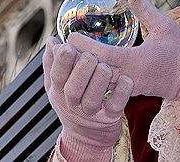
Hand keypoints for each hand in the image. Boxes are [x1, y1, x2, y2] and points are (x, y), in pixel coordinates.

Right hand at [43, 36, 132, 160]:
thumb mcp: (58, 87)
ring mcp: (91, 113)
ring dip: (99, 81)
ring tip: (105, 66)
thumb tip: (52, 40)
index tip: (68, 45)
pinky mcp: (109, 118)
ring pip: (92, 100)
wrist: (86, 139)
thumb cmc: (73, 103)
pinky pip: (115, 107)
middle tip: (90, 56)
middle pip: (72, 89)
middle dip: (81, 71)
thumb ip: (53, 63)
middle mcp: (72, 104)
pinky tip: (126, 79)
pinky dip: (121, 93)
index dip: (61, 62)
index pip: (56, 76)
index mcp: (58, 91)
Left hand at [68, 0, 179, 101]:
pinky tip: (85, 70)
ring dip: (82, 71)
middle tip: (58, 47)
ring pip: (98, 82)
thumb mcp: (166, 26)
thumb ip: (146, 8)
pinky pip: (106, 87)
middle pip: (93, 71)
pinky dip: (94, 78)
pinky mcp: (130, 92)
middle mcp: (128, 77)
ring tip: (66, 59)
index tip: (68, 36)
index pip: (101, 55)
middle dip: (75, 60)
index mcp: (135, 61)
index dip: (83, 46)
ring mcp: (128, 88)